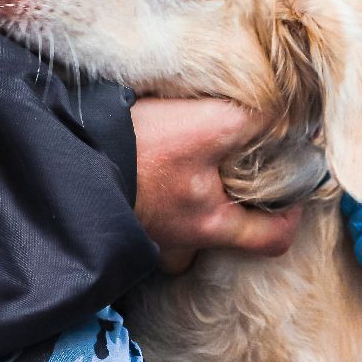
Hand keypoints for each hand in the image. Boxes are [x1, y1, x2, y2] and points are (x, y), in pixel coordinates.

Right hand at [132, 97, 301, 272]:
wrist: (65, 156)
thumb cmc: (139, 150)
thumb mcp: (208, 125)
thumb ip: (256, 123)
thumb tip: (290, 119)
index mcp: (210, 226)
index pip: (272, 240)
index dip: (293, 215)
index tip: (296, 186)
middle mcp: (180, 241)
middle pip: (229, 231)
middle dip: (241, 198)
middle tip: (245, 160)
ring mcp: (149, 232)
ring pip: (190, 223)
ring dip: (201, 194)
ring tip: (203, 156)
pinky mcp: (123, 212)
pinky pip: (158, 209)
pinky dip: (167, 186)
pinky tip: (164, 155)